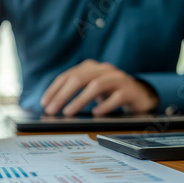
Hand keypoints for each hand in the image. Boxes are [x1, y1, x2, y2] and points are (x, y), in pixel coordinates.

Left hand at [41, 59, 158, 115]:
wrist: (139, 95)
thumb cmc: (109, 93)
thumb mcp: (90, 90)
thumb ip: (74, 93)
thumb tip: (51, 107)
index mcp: (91, 68)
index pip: (68, 76)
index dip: (54, 90)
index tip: (44, 103)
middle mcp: (104, 70)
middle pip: (79, 79)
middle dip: (62, 95)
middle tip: (51, 110)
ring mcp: (118, 78)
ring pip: (96, 86)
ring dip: (80, 100)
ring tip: (68, 113)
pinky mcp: (130, 90)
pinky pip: (117, 97)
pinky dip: (105, 106)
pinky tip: (96, 114)